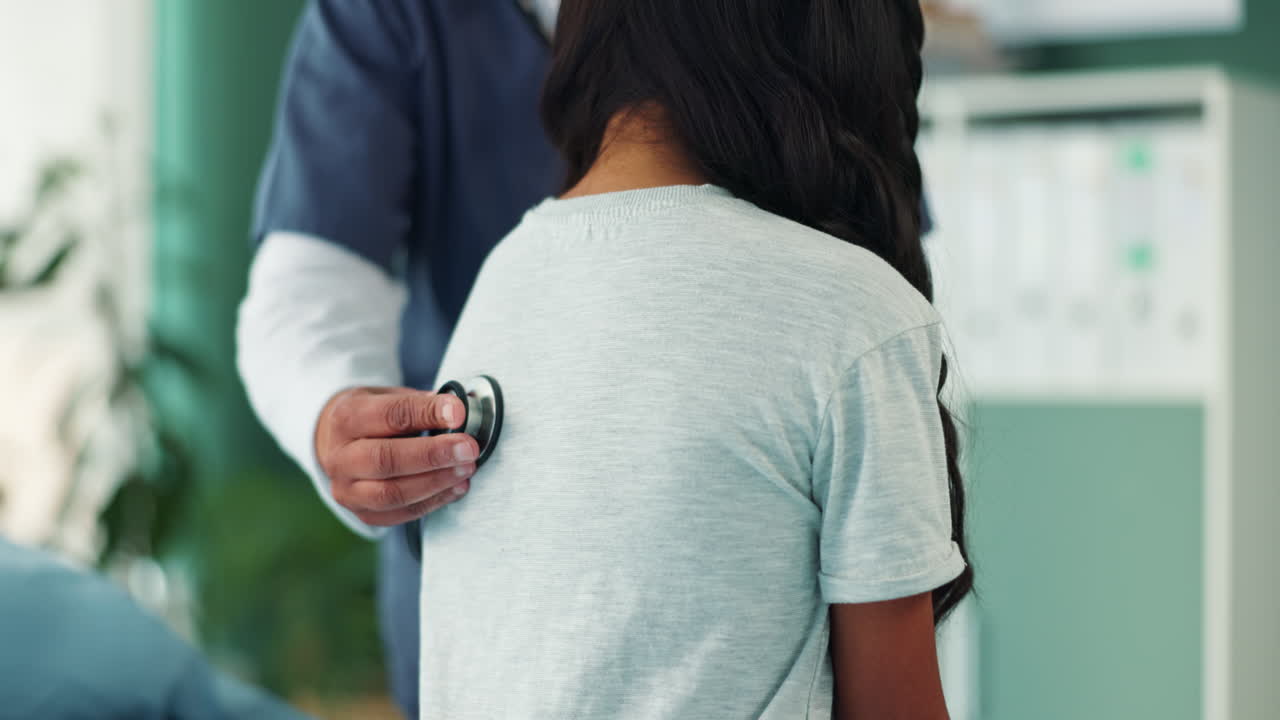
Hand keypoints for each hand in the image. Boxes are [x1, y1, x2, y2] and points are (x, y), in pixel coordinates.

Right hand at [316, 386, 479, 525]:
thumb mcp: (388, 397)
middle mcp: (340, 457)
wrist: (339, 442)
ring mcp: (347, 490)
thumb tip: (459, 411)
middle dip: (432, 455)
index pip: (388, 415)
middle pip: (385, 460)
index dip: (426, 413)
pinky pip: (400, 513)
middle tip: (467, 448)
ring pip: (392, 493)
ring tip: (466, 468)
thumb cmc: (372, 417)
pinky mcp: (362, 513)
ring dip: (437, 482)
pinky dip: (433, 501)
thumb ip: (419, 404)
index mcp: (346, 418)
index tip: (458, 412)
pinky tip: (456, 487)